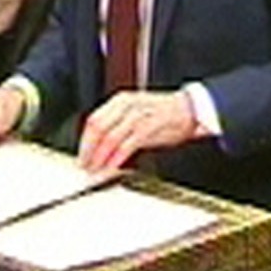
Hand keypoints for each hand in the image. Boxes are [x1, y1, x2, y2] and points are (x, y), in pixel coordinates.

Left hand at [77, 90, 201, 171]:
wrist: (189, 109)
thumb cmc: (163, 114)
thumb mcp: (136, 114)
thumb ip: (117, 126)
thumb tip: (99, 147)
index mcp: (121, 100)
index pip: (94, 120)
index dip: (84, 141)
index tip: (81, 156)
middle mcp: (127, 104)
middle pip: (98, 128)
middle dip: (88, 150)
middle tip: (85, 166)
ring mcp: (138, 114)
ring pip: (110, 136)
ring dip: (100, 156)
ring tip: (96, 170)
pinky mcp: (149, 126)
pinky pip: (127, 144)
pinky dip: (116, 157)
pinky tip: (112, 166)